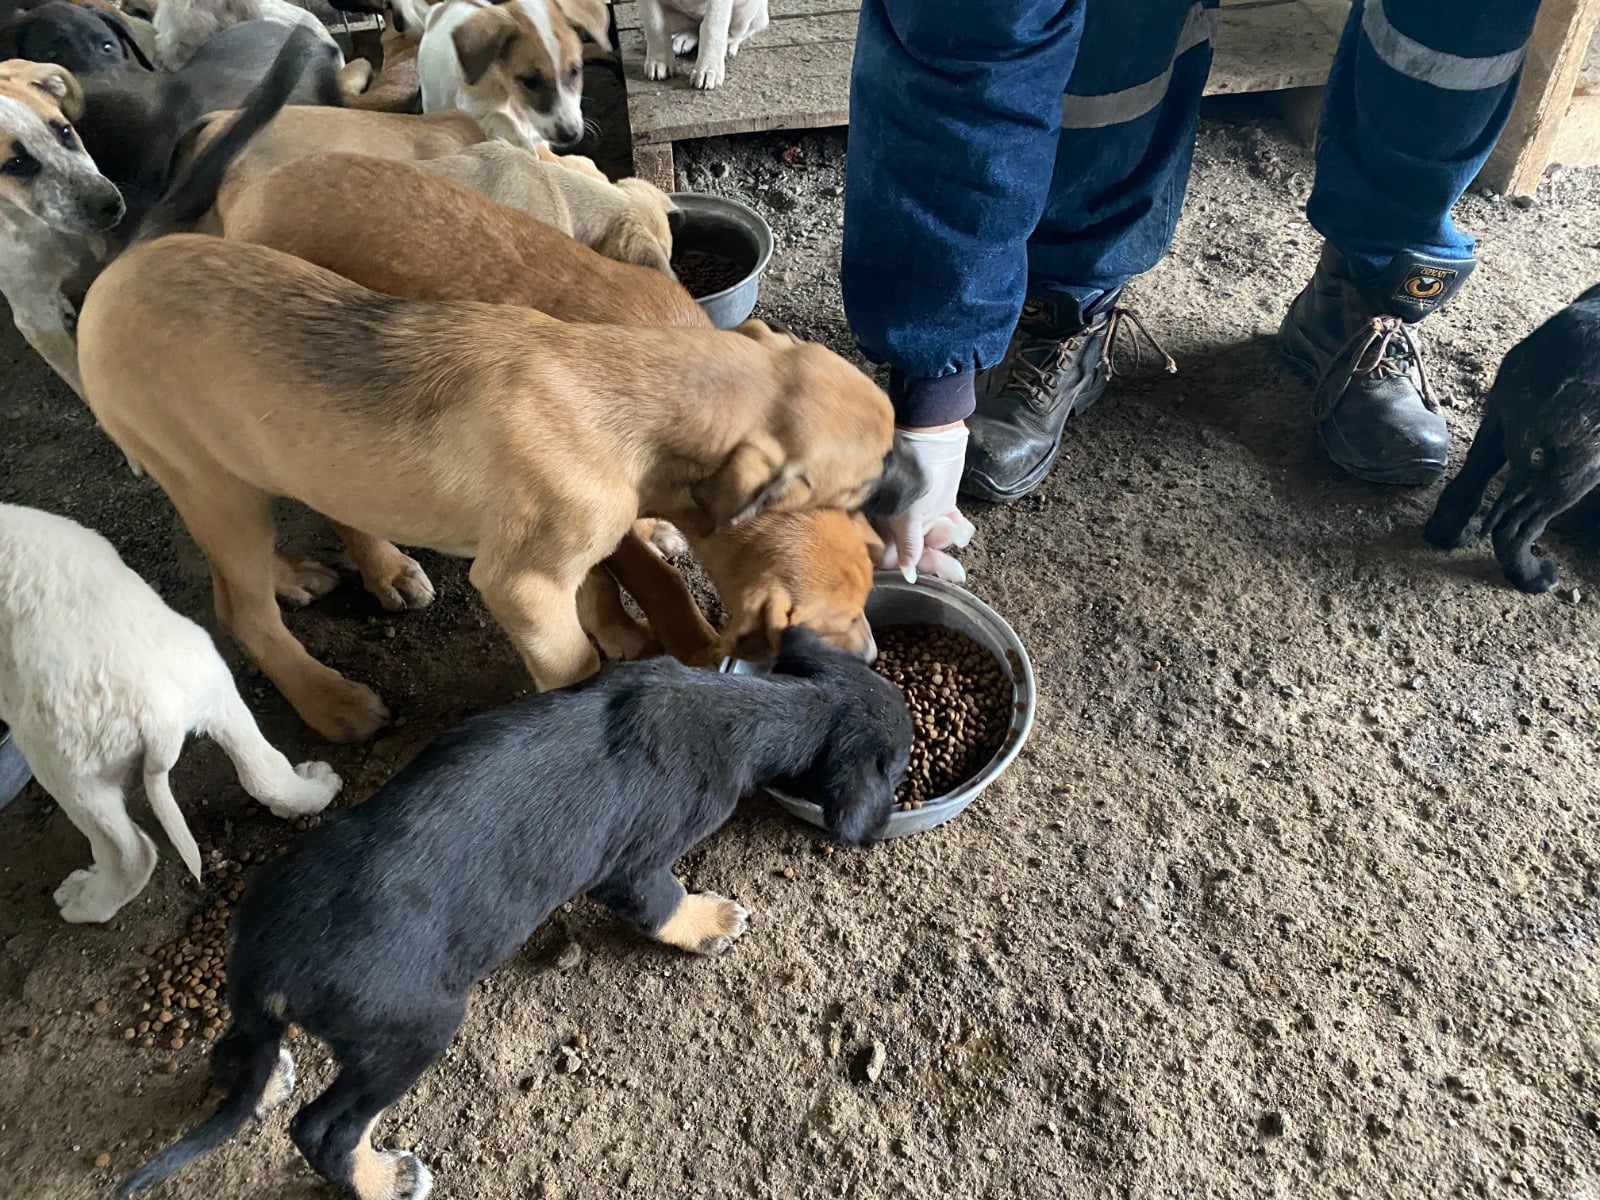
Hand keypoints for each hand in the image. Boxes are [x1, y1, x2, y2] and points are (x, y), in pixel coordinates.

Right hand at [877, 425, 975, 583]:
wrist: (934, 434)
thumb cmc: (913, 472)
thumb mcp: (907, 515)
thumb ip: (908, 545)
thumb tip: (905, 572)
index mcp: (885, 524)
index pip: (895, 556)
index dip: (909, 567)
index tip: (922, 577)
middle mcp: (902, 522)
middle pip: (918, 551)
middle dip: (935, 558)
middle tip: (955, 570)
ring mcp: (923, 512)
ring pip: (936, 539)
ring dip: (947, 537)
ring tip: (953, 525)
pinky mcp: (942, 503)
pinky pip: (951, 524)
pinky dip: (958, 527)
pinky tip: (962, 525)